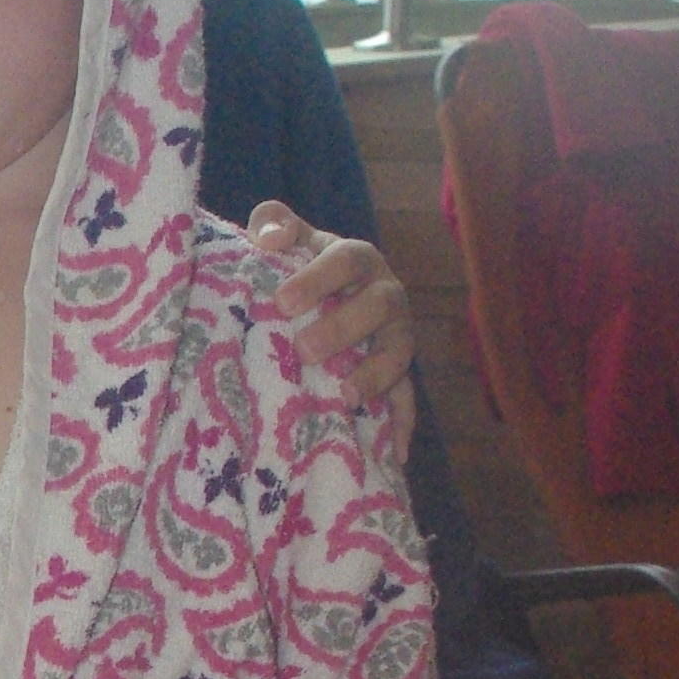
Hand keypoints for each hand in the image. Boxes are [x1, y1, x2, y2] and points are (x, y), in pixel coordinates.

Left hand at [247, 203, 416, 464]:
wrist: (316, 300)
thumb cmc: (294, 268)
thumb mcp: (282, 240)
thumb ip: (273, 224)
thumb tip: (271, 238)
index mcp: (355, 258)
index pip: (345, 260)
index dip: (318, 279)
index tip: (283, 302)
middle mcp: (384, 294)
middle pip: (379, 306)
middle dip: (344, 328)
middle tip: (304, 351)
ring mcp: (394, 336)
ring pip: (399, 352)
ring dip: (377, 375)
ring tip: (345, 397)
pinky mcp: (397, 375)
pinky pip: (408, 400)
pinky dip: (402, 424)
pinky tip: (396, 454)